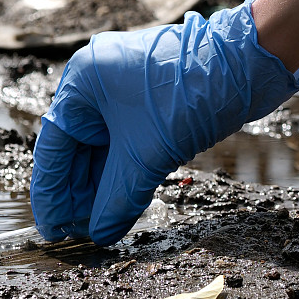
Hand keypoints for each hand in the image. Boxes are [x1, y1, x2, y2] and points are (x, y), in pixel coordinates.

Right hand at [30, 0, 298, 245]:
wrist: (246, 64)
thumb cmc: (191, 94)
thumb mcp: (147, 154)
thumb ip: (118, 198)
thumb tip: (100, 233)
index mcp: (81, 83)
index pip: (54, 147)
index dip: (51, 193)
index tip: (52, 229)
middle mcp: (94, 84)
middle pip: (76, 149)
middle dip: (78, 193)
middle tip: (77, 233)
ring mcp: (121, 91)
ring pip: (102, 149)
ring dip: (101, 186)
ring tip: (98, 225)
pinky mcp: (145, 101)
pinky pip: (123, 143)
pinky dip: (122, 173)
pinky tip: (120, 204)